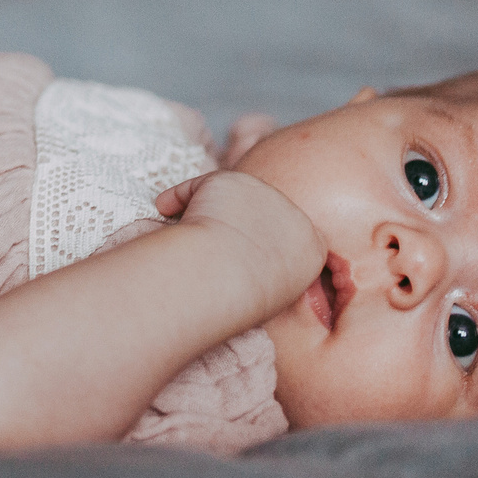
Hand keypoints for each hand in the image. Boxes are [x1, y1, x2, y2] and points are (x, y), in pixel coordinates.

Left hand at [154, 170, 326, 314]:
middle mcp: (293, 213)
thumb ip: (276, 273)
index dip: (268, 240)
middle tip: (212, 241)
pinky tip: (165, 208)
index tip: (244, 252)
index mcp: (312, 248)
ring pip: (233, 195)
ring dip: (209, 207)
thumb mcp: (277, 294)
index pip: (294, 237)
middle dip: (240, 220)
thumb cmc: (245, 298)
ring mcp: (263, 192)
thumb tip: (252, 267)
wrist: (227, 273)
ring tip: (188, 230)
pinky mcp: (232, 179)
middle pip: (265, 212)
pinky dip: (181, 195)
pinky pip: (200, 185)